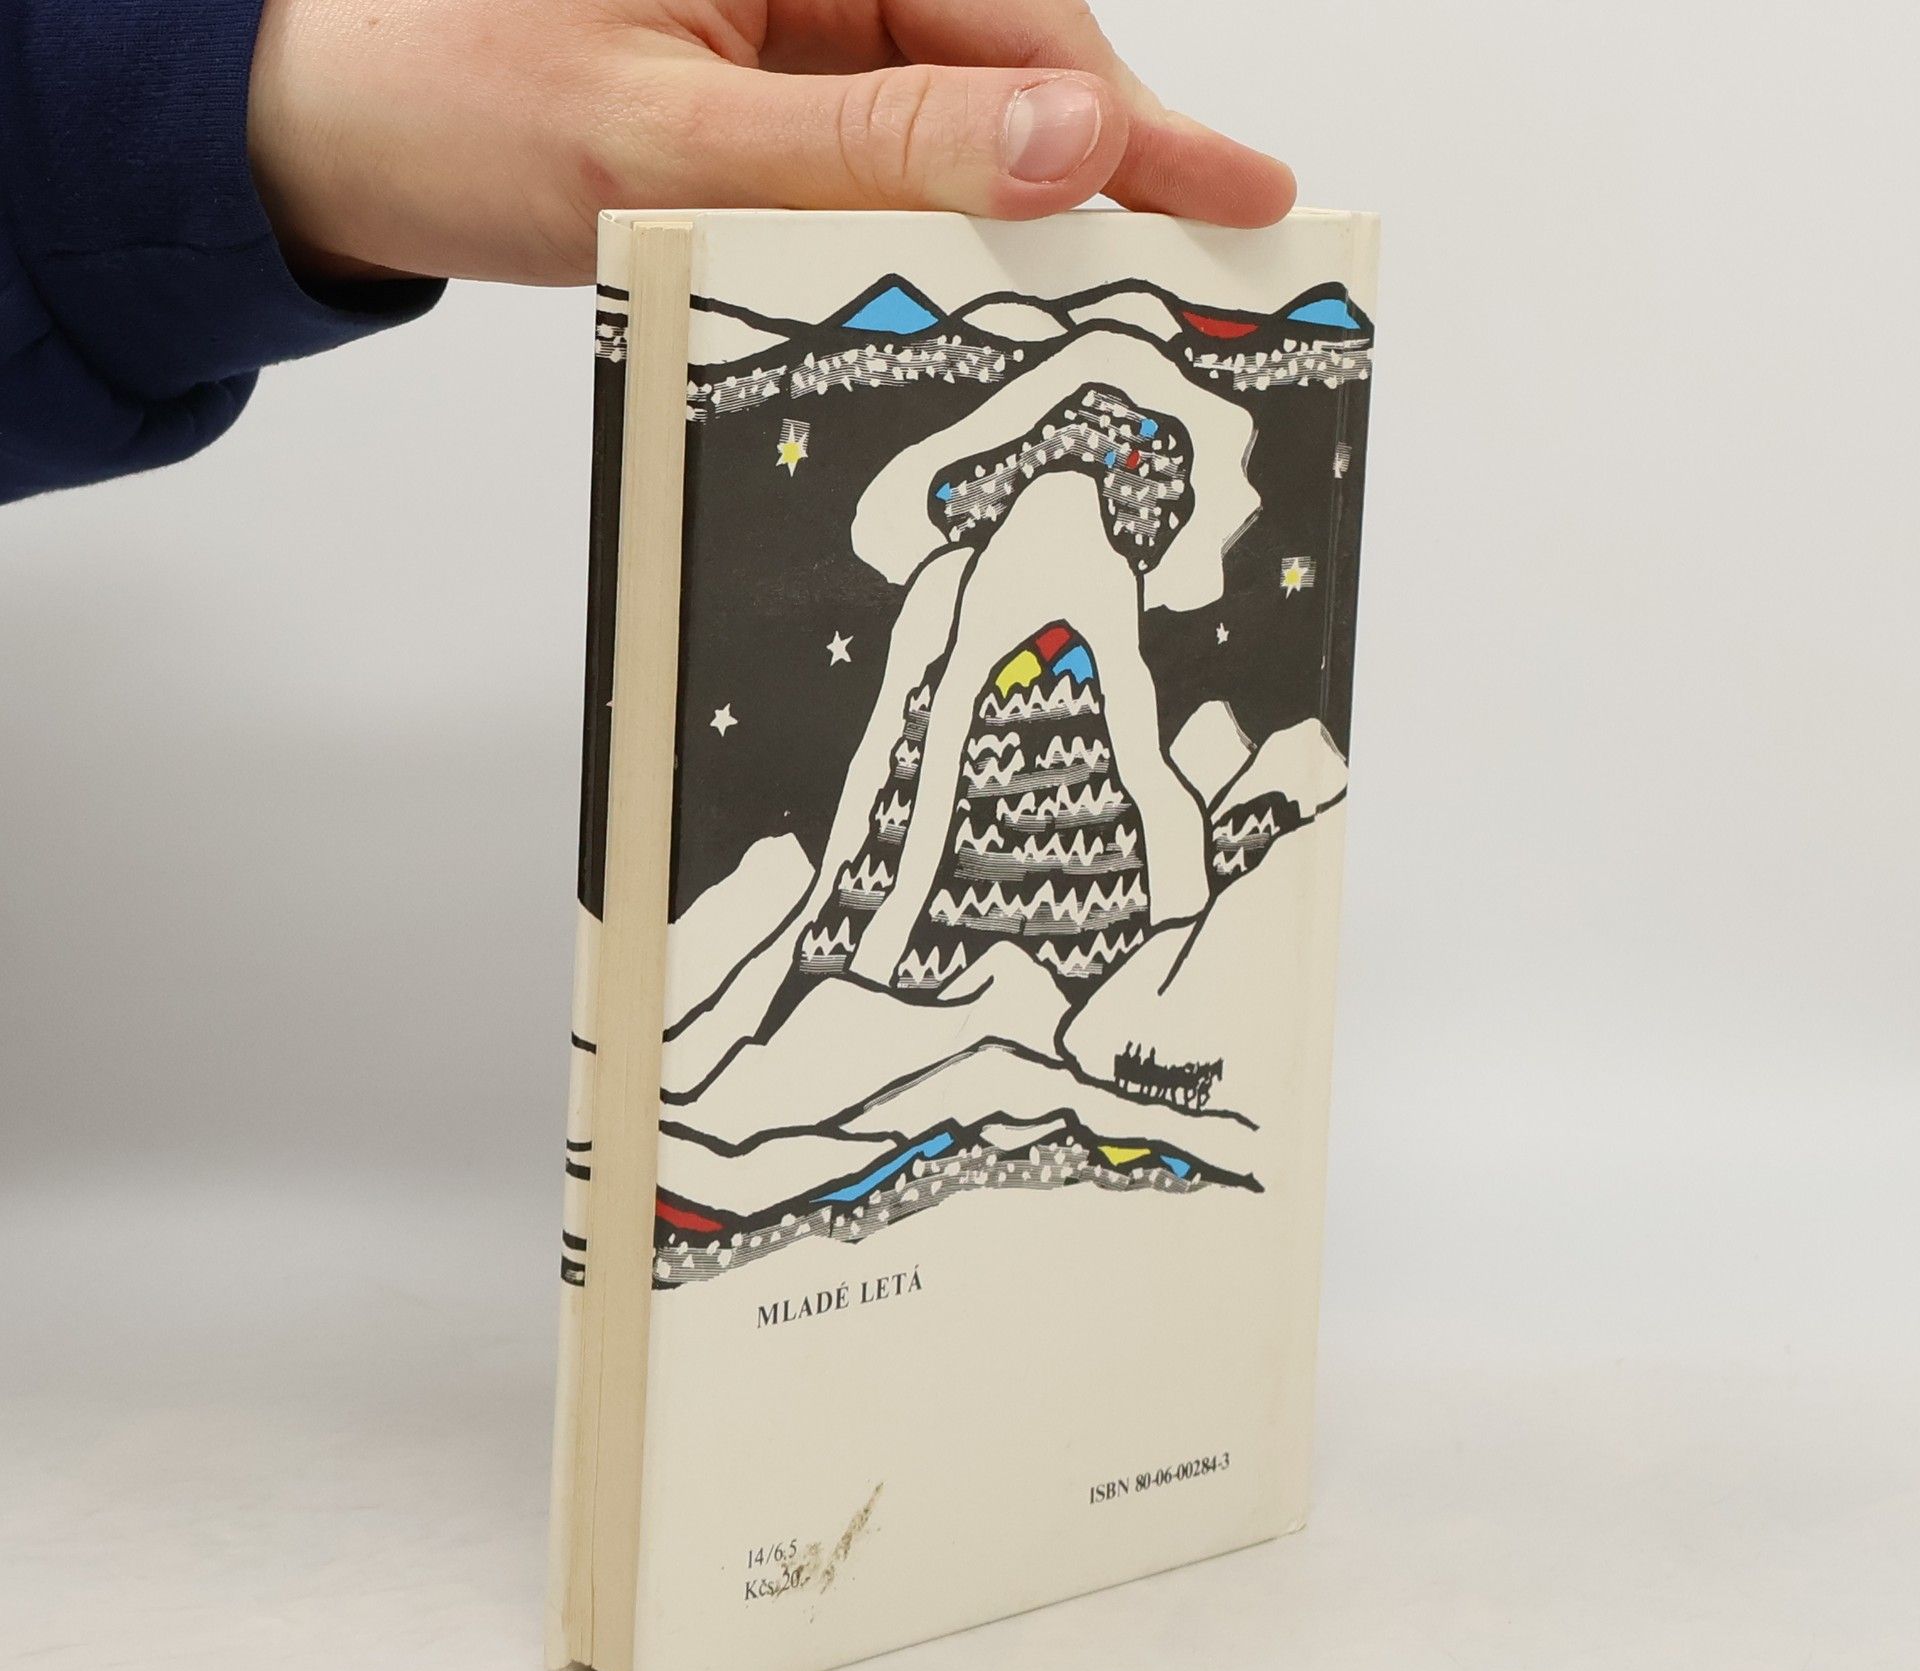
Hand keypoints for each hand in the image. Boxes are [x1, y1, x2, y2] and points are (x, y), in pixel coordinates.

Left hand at [247, 0, 1295, 285]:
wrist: (326, 132)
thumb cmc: (449, 99)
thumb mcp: (670, 142)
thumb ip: (875, 145)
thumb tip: (1063, 143)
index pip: (1015, 13)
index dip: (1132, 123)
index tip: (1242, 194)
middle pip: (1004, 57)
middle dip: (1087, 177)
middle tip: (1193, 280)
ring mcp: (792, 15)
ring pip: (954, 113)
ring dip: (1007, 214)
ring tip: (1082, 314)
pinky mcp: (769, 78)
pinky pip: (884, 146)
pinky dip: (926, 222)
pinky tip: (965, 287)